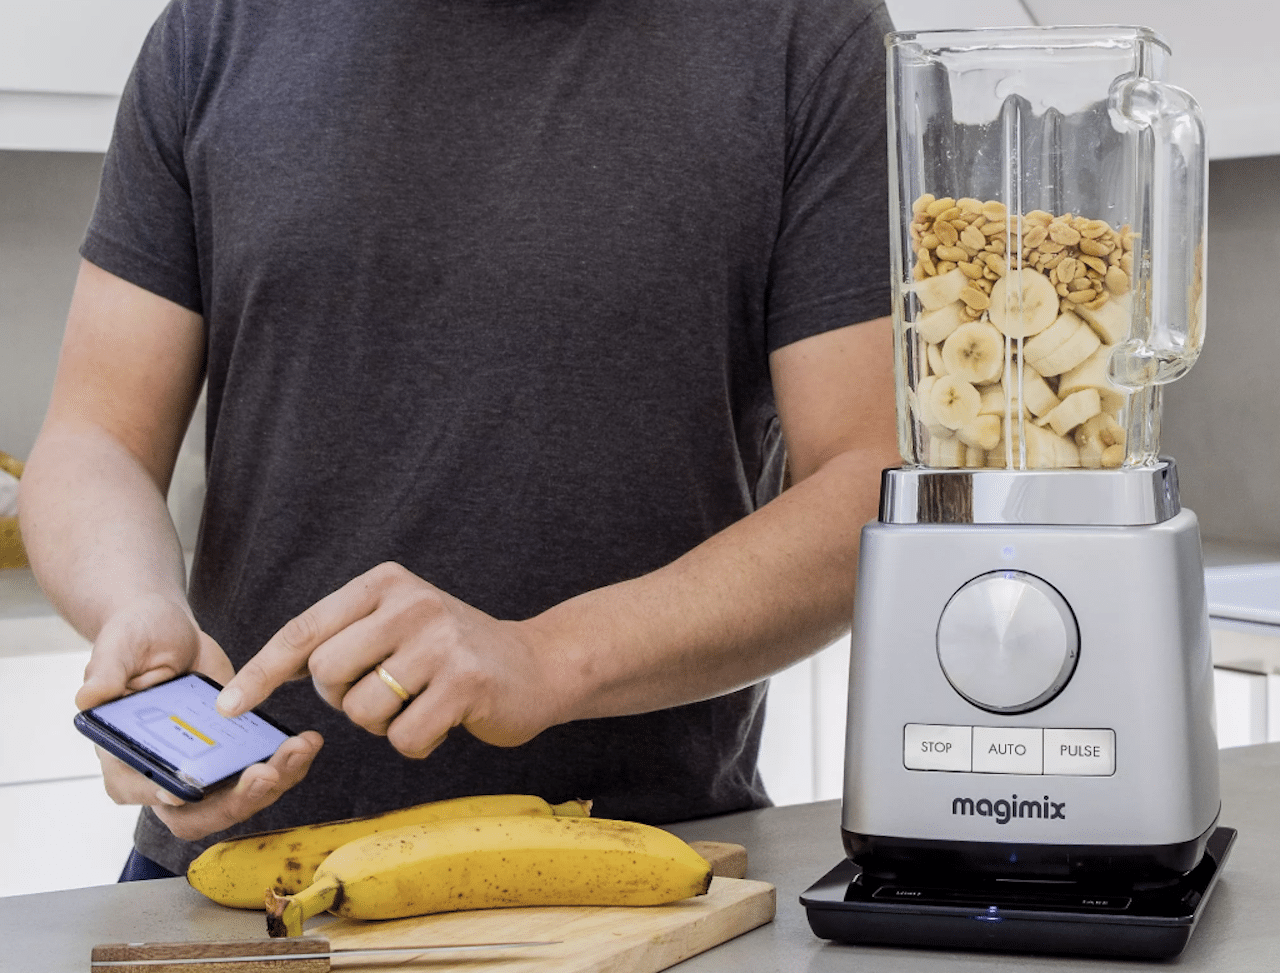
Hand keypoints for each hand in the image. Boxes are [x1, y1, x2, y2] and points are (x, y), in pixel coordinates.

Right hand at [78, 593, 322, 840]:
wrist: (168, 631)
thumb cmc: (134, 638)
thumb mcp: (118, 647)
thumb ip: (107, 672)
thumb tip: (88, 697)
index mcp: (123, 759)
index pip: (146, 792)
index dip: (173, 797)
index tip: (200, 788)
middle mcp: (160, 776)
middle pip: (199, 813)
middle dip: (238, 799)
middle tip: (269, 772)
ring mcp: (199, 773)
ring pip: (236, 799)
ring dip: (274, 782)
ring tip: (300, 749)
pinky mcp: (229, 759)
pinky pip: (259, 776)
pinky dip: (286, 765)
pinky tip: (305, 743)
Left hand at [217, 562, 565, 759]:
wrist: (538, 665)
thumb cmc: (453, 653)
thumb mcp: (398, 623)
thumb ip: (342, 637)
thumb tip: (264, 672)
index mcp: (386, 583)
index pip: (305, 630)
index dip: (261, 672)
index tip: (229, 707)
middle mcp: (411, 603)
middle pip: (325, 673)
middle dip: (344, 698)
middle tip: (385, 691)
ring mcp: (441, 641)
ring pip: (363, 710)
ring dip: (384, 723)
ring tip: (419, 703)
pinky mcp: (466, 683)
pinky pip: (404, 737)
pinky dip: (417, 742)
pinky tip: (445, 719)